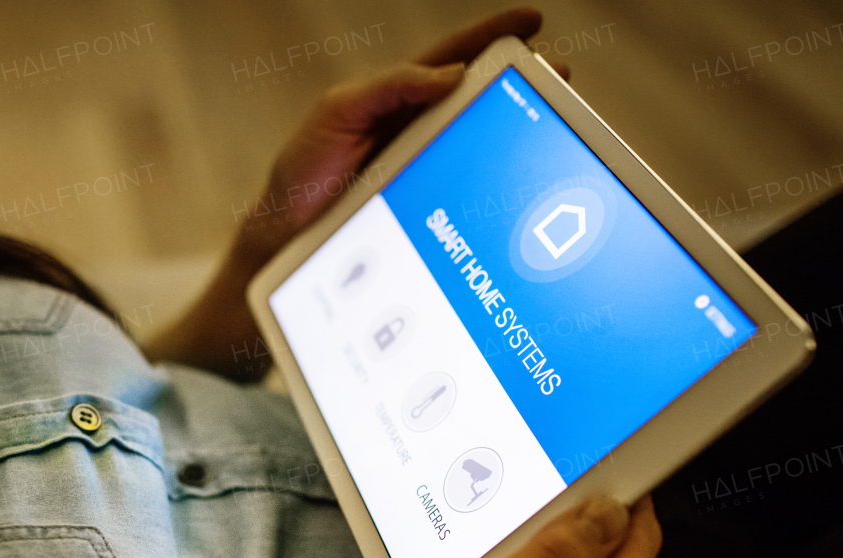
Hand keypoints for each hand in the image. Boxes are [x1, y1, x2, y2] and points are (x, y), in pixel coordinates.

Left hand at [145, 7, 568, 379]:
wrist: (282, 250)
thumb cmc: (300, 181)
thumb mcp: (334, 116)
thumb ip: (387, 87)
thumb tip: (452, 74)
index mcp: (395, 104)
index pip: (452, 60)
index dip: (492, 37)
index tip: (533, 22)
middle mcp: (416, 137)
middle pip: (481, 103)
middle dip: (524, 86)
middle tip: (560, 78)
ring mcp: (426, 177)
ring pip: (483, 150)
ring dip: (520, 139)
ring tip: (552, 130)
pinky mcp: (430, 217)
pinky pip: (472, 198)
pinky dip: (502, 193)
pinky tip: (525, 197)